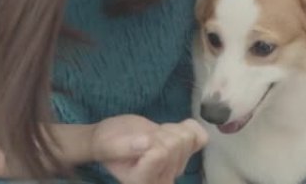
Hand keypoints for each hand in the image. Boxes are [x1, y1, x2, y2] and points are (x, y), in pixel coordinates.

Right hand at [90, 115, 207, 183]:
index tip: (135, 142)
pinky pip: (200, 137)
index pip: (161, 153)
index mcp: (142, 181)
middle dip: (159, 133)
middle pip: (176, 145)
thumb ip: (122, 148)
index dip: (148, 140)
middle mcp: (164, 180)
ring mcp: (177, 167)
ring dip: (170, 129)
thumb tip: (147, 143)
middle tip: (144, 137)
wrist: (113, 141)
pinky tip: (172, 129)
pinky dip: (188, 127)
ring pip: (188, 138)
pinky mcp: (186, 153)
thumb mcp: (104, 146)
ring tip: (154, 135)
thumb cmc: (106, 145)